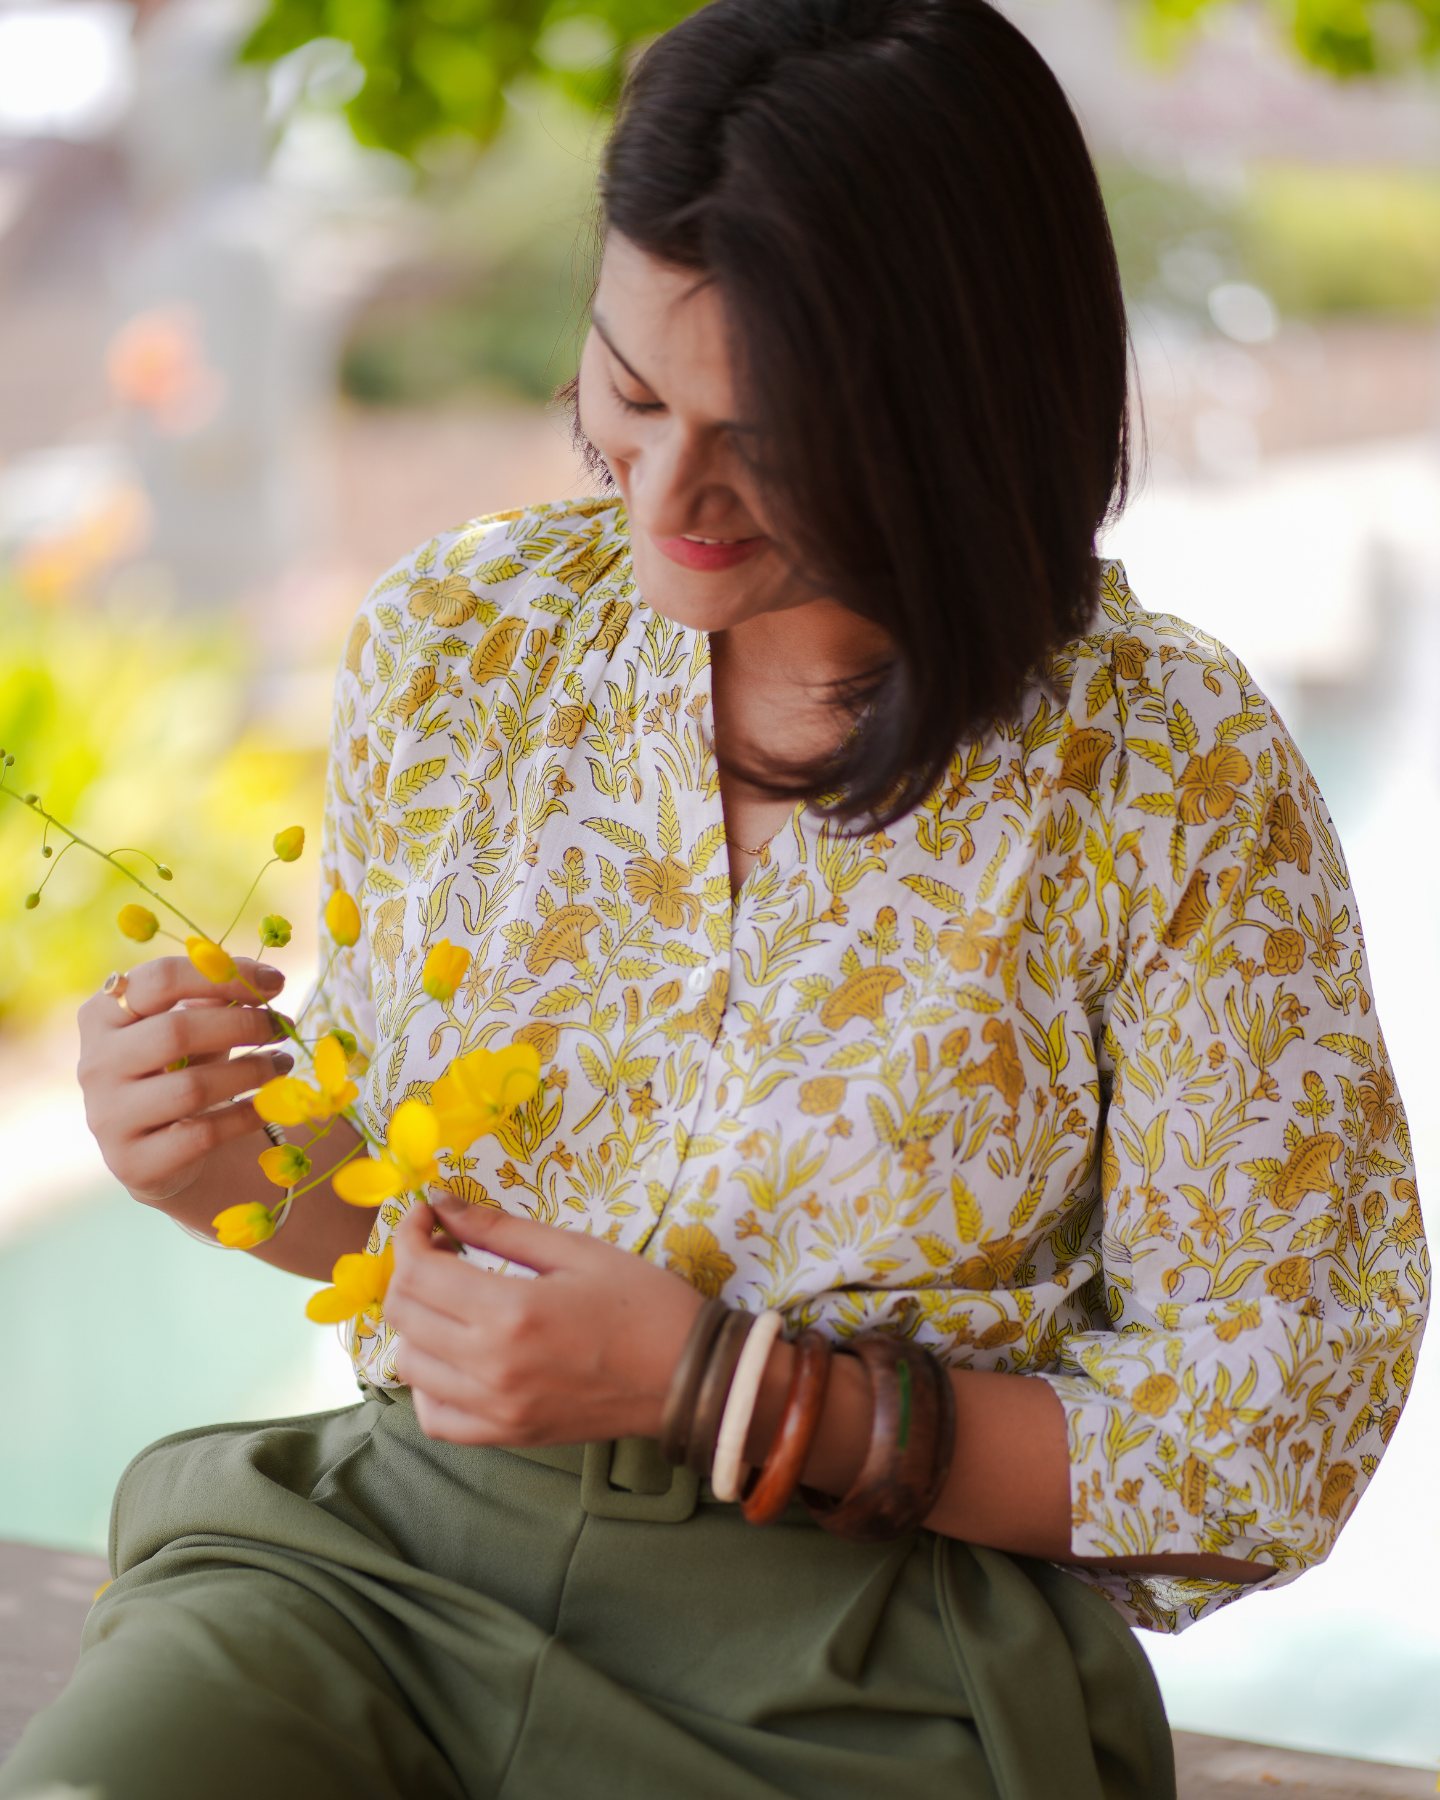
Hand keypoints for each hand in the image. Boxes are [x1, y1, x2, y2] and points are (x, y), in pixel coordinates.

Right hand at [78, 956, 290, 1207]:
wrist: (160, 1147)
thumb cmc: (180, 1066)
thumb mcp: (190, 1024)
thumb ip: (215, 997)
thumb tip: (264, 980)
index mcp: (103, 1014)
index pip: (161, 979)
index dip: (223, 975)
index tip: (276, 982)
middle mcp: (96, 1064)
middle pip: (176, 1032)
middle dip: (242, 1025)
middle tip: (283, 1026)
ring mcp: (109, 1116)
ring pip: (192, 1087)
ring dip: (251, 1072)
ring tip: (283, 1064)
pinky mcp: (133, 1162)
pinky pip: (202, 1134)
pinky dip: (245, 1116)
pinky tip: (269, 1104)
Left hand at [387, 1199, 706, 1446]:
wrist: (688, 1376)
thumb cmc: (642, 1302)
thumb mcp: (575, 1250)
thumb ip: (499, 1228)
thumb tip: (440, 1203)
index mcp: (510, 1313)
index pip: (418, 1272)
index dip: (410, 1234)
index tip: (427, 1217)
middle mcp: (491, 1368)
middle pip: (403, 1316)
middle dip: (411, 1270)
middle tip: (442, 1250)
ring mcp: (495, 1410)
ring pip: (408, 1366)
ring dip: (417, 1324)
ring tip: (452, 1300)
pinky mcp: (507, 1435)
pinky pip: (434, 1417)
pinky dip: (429, 1384)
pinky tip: (455, 1357)